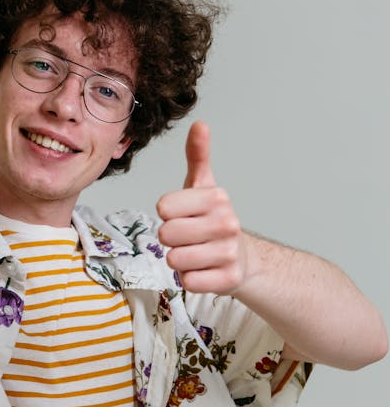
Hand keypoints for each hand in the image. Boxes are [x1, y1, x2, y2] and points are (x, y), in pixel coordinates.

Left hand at [156, 121, 246, 293]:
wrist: (242, 257)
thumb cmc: (212, 220)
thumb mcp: (203, 187)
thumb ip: (198, 156)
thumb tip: (199, 124)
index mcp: (217, 198)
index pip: (164, 208)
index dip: (166, 214)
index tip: (181, 215)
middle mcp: (227, 223)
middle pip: (167, 235)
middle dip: (170, 239)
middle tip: (186, 237)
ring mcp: (229, 252)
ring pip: (175, 260)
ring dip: (178, 260)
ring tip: (194, 253)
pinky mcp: (228, 279)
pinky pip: (187, 282)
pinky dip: (189, 279)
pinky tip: (203, 270)